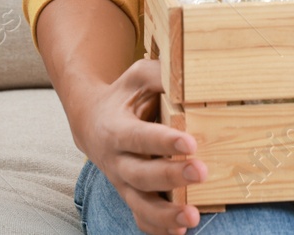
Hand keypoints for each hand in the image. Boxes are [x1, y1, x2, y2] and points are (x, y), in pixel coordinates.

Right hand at [71, 57, 208, 234]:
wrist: (91, 121)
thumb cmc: (124, 96)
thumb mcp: (138, 77)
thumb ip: (162, 75)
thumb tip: (191, 76)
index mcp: (116, 128)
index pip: (139, 137)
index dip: (163, 141)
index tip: (190, 143)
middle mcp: (116, 160)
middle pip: (140, 174)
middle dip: (170, 176)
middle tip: (202, 172)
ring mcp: (122, 182)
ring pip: (139, 204)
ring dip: (165, 214)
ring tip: (192, 217)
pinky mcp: (131, 195)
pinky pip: (141, 218)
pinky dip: (158, 228)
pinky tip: (181, 230)